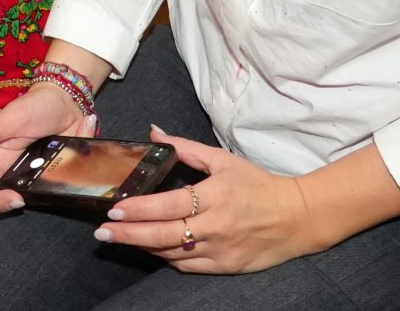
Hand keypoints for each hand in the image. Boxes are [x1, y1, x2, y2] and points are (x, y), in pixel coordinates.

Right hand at [0, 80, 92, 211]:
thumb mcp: (12, 118)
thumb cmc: (33, 107)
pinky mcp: (61, 173)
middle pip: (17, 199)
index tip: (18, 198)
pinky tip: (85, 135)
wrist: (65, 98)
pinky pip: (71, 181)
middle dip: (35, 198)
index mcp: (0, 161)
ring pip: (46, 196)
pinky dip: (83, 163)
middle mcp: (17, 173)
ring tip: (74, 159)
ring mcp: (40, 176)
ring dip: (64, 182)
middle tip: (52, 185)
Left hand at [92, 129, 322, 274]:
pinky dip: (166, 257)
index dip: (139, 209)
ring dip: (143, 246)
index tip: (114, 209)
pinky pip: (188, 266)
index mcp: (216, 196)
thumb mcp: (223, 160)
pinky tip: (150, 249)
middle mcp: (216, 226)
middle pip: (164, 235)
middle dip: (129, 235)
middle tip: (102, 233)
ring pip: (172, 254)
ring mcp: (220, 250)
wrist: (296, 218)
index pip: (168, 205)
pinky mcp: (225, 267)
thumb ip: (185, 147)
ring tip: (119, 238)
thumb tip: (154, 132)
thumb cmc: (258, 185)